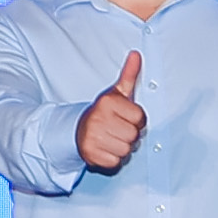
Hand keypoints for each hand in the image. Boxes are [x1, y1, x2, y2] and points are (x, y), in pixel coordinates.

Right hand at [77, 51, 146, 173]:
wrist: (77, 131)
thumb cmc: (102, 112)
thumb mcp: (116, 93)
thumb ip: (129, 75)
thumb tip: (136, 55)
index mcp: (108, 103)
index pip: (140, 117)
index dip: (137, 120)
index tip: (126, 117)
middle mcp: (99, 119)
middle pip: (134, 136)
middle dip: (130, 135)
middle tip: (118, 129)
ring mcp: (93, 138)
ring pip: (126, 150)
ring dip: (122, 147)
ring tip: (112, 138)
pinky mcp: (90, 155)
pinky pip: (116, 162)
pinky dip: (113, 159)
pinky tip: (106, 148)